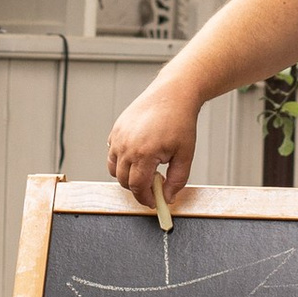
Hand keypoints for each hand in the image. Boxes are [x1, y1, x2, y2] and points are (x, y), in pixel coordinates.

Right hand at [109, 74, 200, 206]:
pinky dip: (122, 160)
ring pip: (114, 169)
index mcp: (144, 153)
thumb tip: (168, 197)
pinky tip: (140, 155)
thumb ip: (177, 180)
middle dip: (138, 188)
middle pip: (124, 181)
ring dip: (127, 175)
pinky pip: (112, 154)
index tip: (154, 201)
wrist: (172, 94)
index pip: (137, 187)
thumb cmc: (180, 121)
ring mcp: (118, 137)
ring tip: (147, 168)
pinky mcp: (116, 130)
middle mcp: (126, 146)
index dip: (146, 198)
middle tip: (154, 184)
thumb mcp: (185, 155)